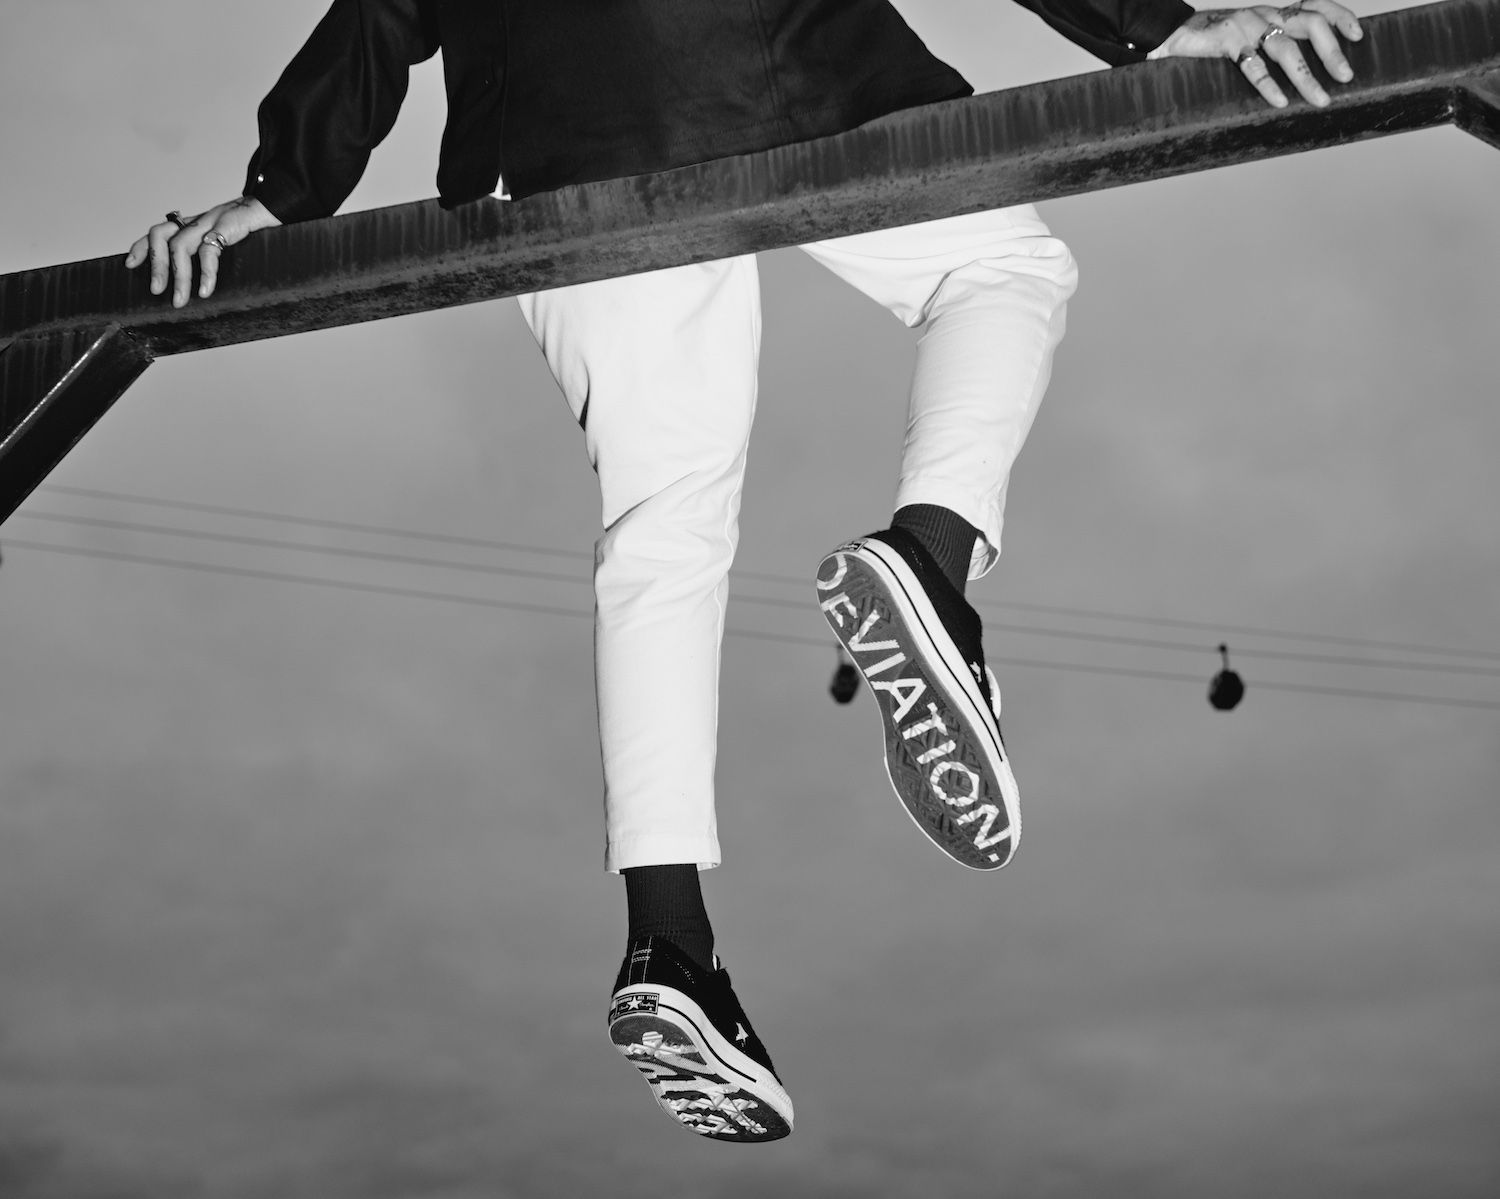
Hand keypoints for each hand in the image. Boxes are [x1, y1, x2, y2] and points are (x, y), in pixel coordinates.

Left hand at [124, 196, 280, 307]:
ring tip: (180, 300)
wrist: (280, 207)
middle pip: (160, 235)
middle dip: (154, 264)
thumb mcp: (229, 242)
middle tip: (156, 291)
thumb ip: (214, 254)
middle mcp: (198, 220)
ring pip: (179, 245)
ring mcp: (211, 220)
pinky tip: (206, 290)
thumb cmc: (257, 230)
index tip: (130, 265)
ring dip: (177, 276)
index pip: (159, 231)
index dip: (142, 247)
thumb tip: (205, 285)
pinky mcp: (227, 225)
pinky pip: (209, 250)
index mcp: (196, 224)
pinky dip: (206, 272)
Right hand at [1148, 2, 1363, 109]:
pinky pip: (1252, 64)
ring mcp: (1246, 25)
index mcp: (1271, 12)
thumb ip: (1265, 48)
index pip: (1315, 5)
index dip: (1340, 16)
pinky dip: (1268, 84)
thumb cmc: (1207, 44)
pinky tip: (1279, 101)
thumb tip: (1293, 77)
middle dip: (1333, 50)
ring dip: (1308, 76)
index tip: (1359, 35)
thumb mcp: (1243, 39)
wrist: (1166, 33)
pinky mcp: (1225, 39)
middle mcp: (1264, 14)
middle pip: (1311, 23)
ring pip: (1287, 48)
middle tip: (1347, 76)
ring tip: (1321, 99)